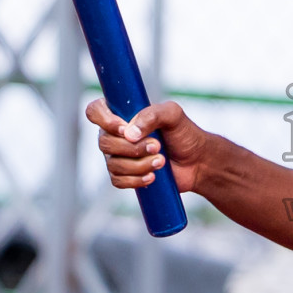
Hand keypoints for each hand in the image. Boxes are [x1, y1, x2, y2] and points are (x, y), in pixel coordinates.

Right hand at [85, 98, 207, 192]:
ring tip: (161, 162)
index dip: (104, 121)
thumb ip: (152, 114)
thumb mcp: (173, 115)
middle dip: (132, 148)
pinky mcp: (125, 175)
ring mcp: (118, 156)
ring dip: (139, 165)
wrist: (197, 161)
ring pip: (113, 164)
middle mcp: (115, 135)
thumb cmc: (184, 133)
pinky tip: (152, 177)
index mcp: (122, 114)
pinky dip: (136, 180)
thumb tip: (129, 133)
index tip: (125, 129)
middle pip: (104, 142)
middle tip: (158, 146)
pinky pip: (118, 181)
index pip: (95, 111)